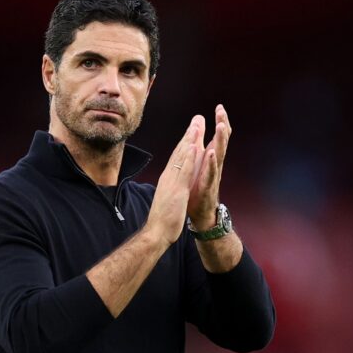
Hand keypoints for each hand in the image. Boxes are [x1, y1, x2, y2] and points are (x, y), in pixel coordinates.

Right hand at [144, 118, 202, 244]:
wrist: (156, 232)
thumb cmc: (162, 219)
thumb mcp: (168, 199)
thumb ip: (170, 189)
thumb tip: (171, 184)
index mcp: (168, 179)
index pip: (177, 158)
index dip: (185, 144)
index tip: (191, 132)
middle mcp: (169, 177)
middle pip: (179, 153)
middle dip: (188, 135)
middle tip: (196, 120)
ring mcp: (172, 182)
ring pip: (182, 157)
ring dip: (190, 140)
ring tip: (197, 125)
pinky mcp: (177, 189)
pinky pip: (185, 170)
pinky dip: (190, 158)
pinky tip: (195, 146)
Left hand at [187, 104, 231, 229]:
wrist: (201, 214)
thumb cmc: (200, 188)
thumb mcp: (201, 166)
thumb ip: (202, 149)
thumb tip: (201, 132)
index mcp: (211, 159)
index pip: (218, 138)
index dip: (220, 122)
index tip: (220, 106)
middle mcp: (215, 165)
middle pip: (221, 142)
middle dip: (222, 126)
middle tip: (221, 111)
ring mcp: (213, 175)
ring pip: (219, 155)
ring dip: (220, 140)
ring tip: (220, 126)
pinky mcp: (208, 186)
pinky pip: (210, 173)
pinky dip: (211, 163)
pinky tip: (211, 153)